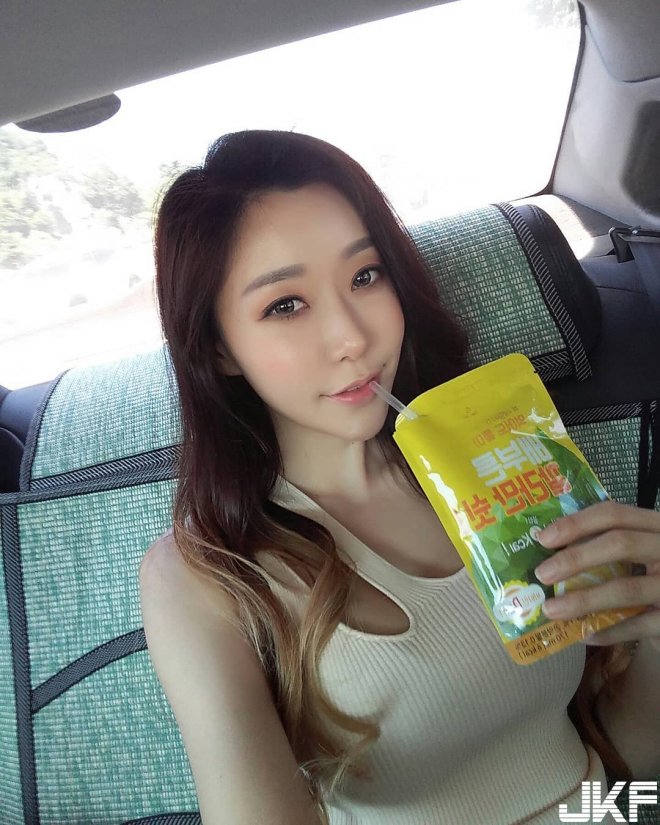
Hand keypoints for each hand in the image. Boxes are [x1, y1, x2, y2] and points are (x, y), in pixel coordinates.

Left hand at [533, 500, 659, 650]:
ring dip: (583, 600)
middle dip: (575, 559)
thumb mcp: (640, 553)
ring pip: (626, 588)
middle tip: (542, 574)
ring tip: (551, 610)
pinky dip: (608, 630)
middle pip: (620, 544)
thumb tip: (550, 553)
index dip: (576, 524)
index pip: (614, 514)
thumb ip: (607, 546)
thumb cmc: (653, 577)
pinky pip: (638, 625)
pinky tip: (584, 635)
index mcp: (655, 526)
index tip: (543, 539)